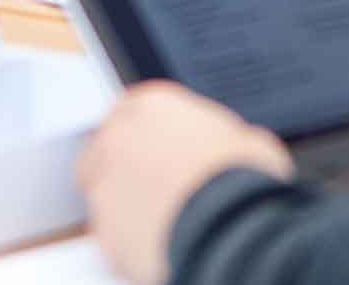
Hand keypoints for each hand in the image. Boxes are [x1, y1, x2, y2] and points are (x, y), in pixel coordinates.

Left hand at [79, 81, 294, 284]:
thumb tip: (234, 147)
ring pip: (102, 194)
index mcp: (153, 104)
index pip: (130, 109)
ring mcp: (105, 184)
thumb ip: (221, 136)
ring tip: (159, 221)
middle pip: (104, 148)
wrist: (231, 227)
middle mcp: (120, 137)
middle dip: (122, 167)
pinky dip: (127, 240)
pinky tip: (156, 244)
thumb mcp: (246, 138)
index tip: (154, 149)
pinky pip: (110, 235)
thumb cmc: (242, 180)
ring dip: (123, 204)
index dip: (144, 133)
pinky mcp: (104, 230)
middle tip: (153, 187)